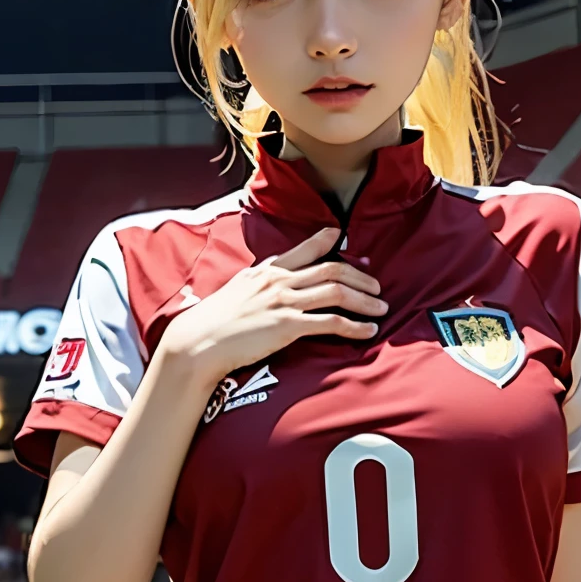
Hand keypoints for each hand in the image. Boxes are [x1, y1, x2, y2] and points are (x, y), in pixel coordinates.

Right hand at [159, 226, 387, 383]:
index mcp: (268, 270)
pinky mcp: (288, 326)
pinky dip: (353, 326)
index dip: (328, 242)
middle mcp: (279, 280)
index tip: (345, 239)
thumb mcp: (237, 289)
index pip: (305, 249)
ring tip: (381, 308)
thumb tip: (272, 277)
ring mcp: (284, 301)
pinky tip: (367, 331)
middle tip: (377, 287)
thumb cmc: (214, 321)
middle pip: (332, 270)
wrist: (199, 341)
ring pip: (337, 293)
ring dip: (364, 301)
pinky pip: (330, 322)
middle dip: (360, 278)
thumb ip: (259, 281)